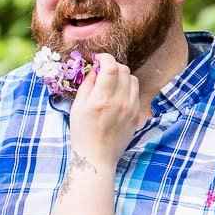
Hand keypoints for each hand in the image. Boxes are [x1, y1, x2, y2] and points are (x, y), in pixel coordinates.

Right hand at [70, 54, 139, 168]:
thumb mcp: (77, 107)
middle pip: (124, 70)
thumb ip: (87, 85)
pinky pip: (136, 92)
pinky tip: (118, 94)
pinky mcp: (136, 115)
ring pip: (133, 79)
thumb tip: (95, 69)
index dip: (105, 58)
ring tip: (111, 83)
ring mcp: (131, 108)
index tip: (98, 59)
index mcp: (101, 99)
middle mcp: (119, 101)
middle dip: (113, 65)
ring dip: (122, 76)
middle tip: (103, 71)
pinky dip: (128, 88)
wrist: (97, 157)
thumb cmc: (82, 133)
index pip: (110, 67)